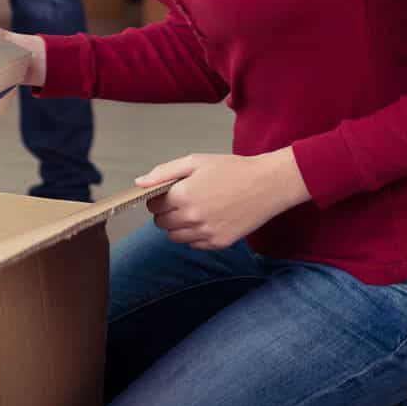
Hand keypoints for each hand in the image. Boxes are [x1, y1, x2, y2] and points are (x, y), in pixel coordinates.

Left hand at [135, 150, 311, 250]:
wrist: (267, 185)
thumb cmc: (232, 169)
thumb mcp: (195, 161)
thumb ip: (164, 173)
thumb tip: (139, 183)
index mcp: (182, 195)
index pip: (153, 205)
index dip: (159, 198)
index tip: (170, 192)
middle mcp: (191, 217)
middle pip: (161, 223)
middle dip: (166, 212)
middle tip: (183, 199)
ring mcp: (205, 233)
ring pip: (174, 237)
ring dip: (178, 226)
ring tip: (195, 209)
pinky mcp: (218, 243)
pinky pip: (193, 244)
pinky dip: (194, 235)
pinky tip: (208, 219)